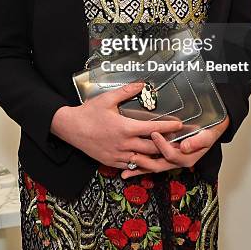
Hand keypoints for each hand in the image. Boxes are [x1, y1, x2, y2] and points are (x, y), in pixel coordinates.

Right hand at [51, 82, 183, 168]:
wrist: (71, 128)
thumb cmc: (89, 112)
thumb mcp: (107, 99)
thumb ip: (126, 91)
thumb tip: (142, 84)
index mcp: (125, 128)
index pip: (153, 129)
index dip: (168, 127)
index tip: (179, 125)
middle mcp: (124, 144)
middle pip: (153, 148)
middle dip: (167, 144)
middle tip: (178, 141)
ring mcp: (118, 156)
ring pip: (143, 161)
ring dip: (156, 157)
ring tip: (167, 153)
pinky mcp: (111, 162)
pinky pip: (131, 166)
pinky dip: (141, 163)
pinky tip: (147, 159)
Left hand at [121, 114, 230, 178]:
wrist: (213, 129)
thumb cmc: (210, 131)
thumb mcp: (208, 135)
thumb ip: (198, 141)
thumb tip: (185, 146)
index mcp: (187, 157)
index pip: (171, 154)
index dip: (162, 145)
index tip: (154, 133)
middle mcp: (178, 161)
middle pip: (158, 165)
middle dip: (144, 163)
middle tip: (132, 155)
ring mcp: (171, 160)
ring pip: (153, 167)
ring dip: (139, 169)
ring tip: (125, 172)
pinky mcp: (167, 156)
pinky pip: (152, 163)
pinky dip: (141, 166)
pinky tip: (129, 167)